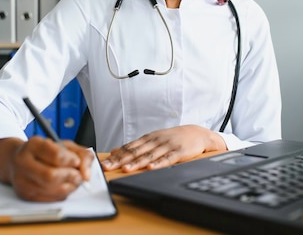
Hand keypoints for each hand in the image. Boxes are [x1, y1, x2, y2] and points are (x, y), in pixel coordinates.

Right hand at [0, 137, 93, 201]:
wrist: (19, 161)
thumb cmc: (46, 152)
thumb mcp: (65, 146)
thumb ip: (82, 155)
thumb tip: (86, 174)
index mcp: (33, 144)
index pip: (56, 155)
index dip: (70, 160)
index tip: (76, 161)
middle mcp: (23, 162)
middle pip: (51, 176)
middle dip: (70, 177)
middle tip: (78, 175)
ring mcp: (21, 180)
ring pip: (51, 189)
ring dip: (69, 186)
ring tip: (72, 180)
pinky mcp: (24, 195)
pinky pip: (49, 199)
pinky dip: (62, 194)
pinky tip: (63, 186)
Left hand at [101, 125, 226, 172]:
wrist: (198, 133)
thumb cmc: (173, 138)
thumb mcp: (153, 139)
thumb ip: (135, 146)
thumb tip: (114, 150)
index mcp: (148, 138)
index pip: (129, 147)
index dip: (116, 155)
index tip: (104, 163)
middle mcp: (156, 141)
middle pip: (136, 151)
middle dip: (121, 160)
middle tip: (108, 167)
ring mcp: (167, 146)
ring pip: (149, 155)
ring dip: (137, 162)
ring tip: (126, 169)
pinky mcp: (179, 152)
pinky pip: (168, 158)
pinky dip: (159, 163)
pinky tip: (151, 168)